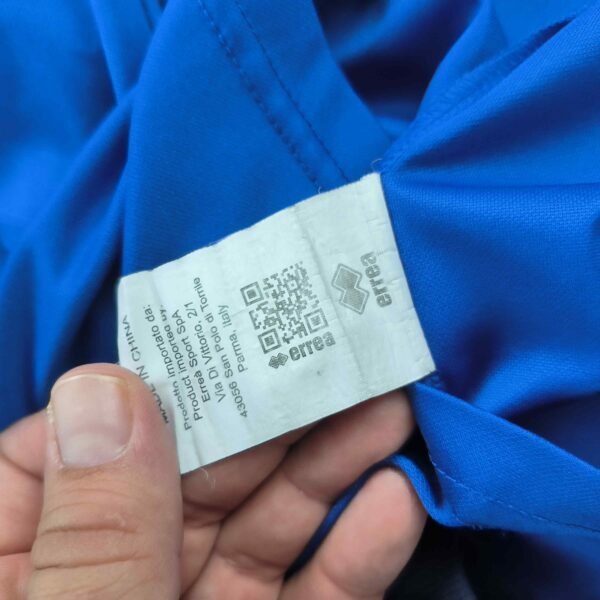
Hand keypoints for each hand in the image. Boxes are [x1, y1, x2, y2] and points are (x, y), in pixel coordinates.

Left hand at [0, 363, 425, 598]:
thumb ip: (94, 529)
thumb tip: (106, 385)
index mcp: (25, 563)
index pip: (75, 445)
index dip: (145, 386)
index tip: (219, 334)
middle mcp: (112, 573)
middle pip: (192, 474)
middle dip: (271, 416)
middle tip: (340, 352)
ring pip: (260, 526)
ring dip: (329, 468)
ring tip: (389, 406)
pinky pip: (307, 595)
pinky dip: (353, 556)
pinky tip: (396, 502)